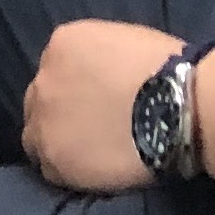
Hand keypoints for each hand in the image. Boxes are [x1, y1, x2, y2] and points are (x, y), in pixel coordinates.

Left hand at [23, 20, 186, 192]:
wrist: (177, 107)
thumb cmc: (166, 69)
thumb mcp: (124, 42)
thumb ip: (99, 59)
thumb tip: (100, 78)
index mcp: (62, 44)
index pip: (55, 70)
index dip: (73, 89)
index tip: (93, 102)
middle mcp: (43, 79)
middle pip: (39, 102)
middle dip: (59, 113)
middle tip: (89, 129)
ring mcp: (44, 121)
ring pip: (37, 138)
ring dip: (58, 144)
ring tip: (89, 156)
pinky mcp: (53, 158)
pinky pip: (51, 169)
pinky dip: (68, 171)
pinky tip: (93, 172)